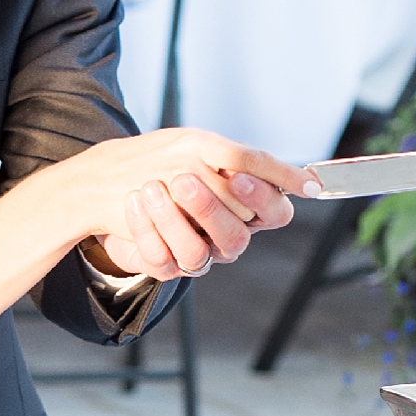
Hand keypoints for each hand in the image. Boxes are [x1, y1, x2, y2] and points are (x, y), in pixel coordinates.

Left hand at [77, 128, 301, 279]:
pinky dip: (145, 227)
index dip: (260, 198)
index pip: (276, 214)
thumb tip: (301, 174)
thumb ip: (244, 160)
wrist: (114, 182)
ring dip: (172, 219)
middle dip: (209, 207)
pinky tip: (135, 201)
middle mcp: (227, 239)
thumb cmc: (169, 161)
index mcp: (248, 210)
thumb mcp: (204, 149)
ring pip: (195, 253)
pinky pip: (159, 258)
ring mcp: (197, 257)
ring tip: (151, 187)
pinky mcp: (164, 267)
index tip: (236, 176)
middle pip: (235, 237)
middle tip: (183, 178)